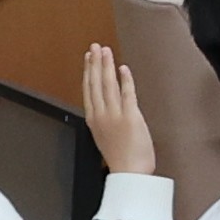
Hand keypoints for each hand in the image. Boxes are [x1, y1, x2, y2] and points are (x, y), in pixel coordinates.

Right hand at [80, 42, 155, 178]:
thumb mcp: (106, 136)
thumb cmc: (121, 158)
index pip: (89, 90)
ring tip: (106, 50)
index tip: (88, 58)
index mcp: (93, 119)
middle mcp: (101, 115)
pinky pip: (127, 93)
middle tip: (95, 46)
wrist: (129, 173)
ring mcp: (114, 115)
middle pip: (96, 83)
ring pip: (107, 84)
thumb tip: (108, 108)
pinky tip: (123, 68)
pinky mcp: (130, 117)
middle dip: (95, 62)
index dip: (88, 72)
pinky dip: (125, 79)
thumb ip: (106, 120)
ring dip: (107, 65)